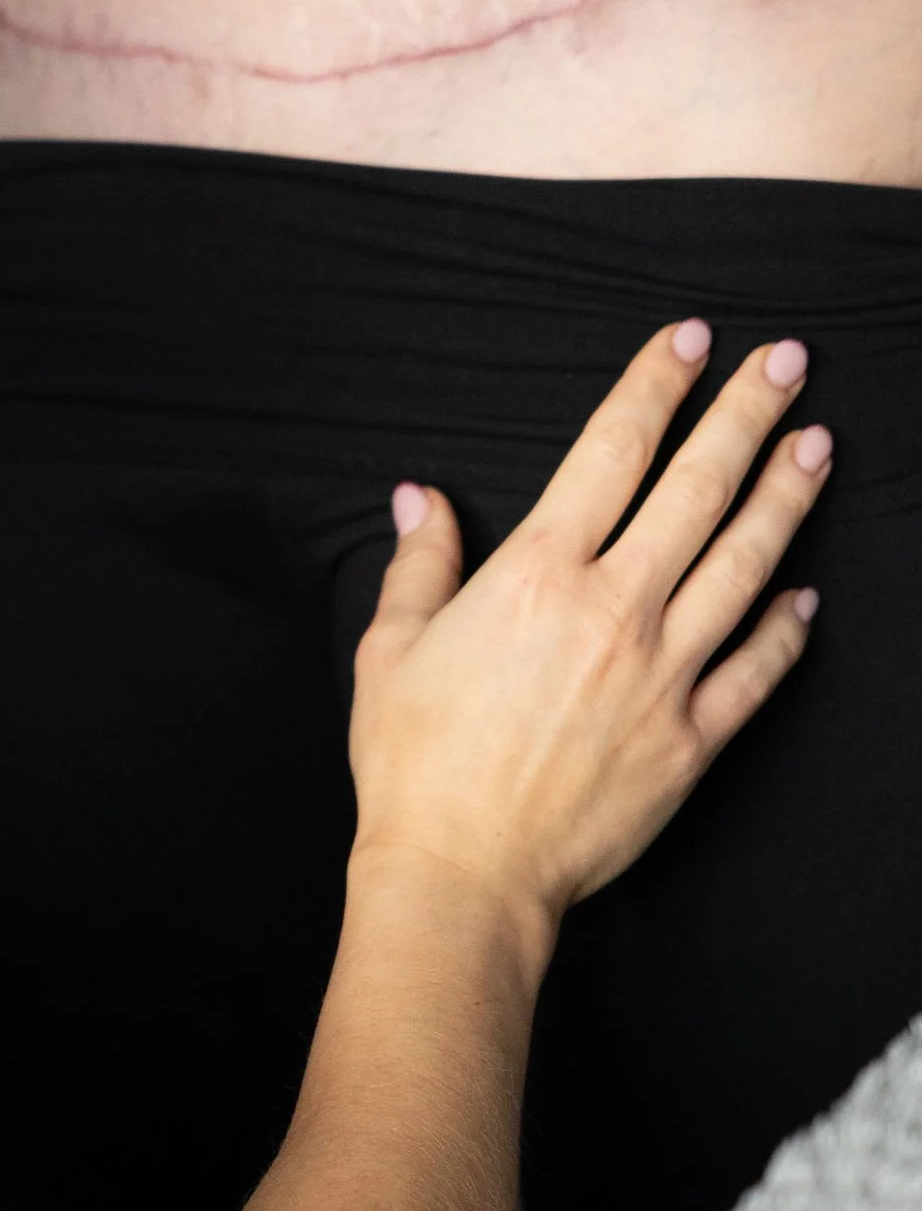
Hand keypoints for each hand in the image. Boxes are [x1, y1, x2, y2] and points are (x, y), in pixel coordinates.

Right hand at [349, 323, 829, 967]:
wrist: (462, 870)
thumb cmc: (414, 761)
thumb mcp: (391, 648)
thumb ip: (420, 566)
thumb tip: (421, 498)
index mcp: (537, 574)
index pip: (613, 450)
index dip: (656, 385)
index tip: (691, 339)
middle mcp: (612, 609)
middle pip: (698, 488)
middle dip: (747, 414)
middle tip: (788, 361)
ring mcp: (662, 673)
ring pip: (744, 564)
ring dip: (786, 497)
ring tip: (818, 444)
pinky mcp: (691, 738)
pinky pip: (756, 670)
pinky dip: (788, 629)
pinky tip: (808, 593)